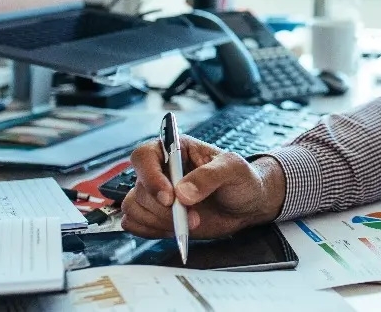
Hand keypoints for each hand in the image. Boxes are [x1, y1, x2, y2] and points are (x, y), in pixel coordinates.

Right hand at [120, 135, 285, 239]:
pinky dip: (152, 231)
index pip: (144, 156)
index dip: (150, 177)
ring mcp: (156, 194)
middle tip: (194, 217)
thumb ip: (210, 176)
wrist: (247, 205)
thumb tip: (182, 192)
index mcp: (175, 149)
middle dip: (165, 209)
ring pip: (134, 208)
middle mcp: (160, 170)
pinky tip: (176, 230)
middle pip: (140, 189)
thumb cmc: (241, 179)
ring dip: (160, 221)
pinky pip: (134, 223)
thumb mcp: (233, 169)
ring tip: (191, 223)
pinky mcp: (155, 214)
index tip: (170, 198)